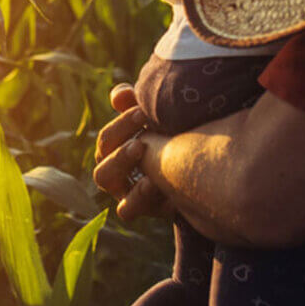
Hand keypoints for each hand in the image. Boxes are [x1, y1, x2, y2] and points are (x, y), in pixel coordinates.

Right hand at [94, 84, 169, 220]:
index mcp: (118, 149)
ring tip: (142, 148)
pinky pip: (125, 209)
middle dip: (120, 134)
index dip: (121, 123)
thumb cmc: (176, 141)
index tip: (144, 109)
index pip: (108, 136)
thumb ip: (138, 105)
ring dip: (119, 160)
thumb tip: (118, 96)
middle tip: (143, 124)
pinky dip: (136, 196)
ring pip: (103, 177)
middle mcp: (116, 170)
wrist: (203, 174)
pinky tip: (155, 182)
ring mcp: (125, 191)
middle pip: (101, 152)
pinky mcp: (142, 210)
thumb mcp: (160, 122)